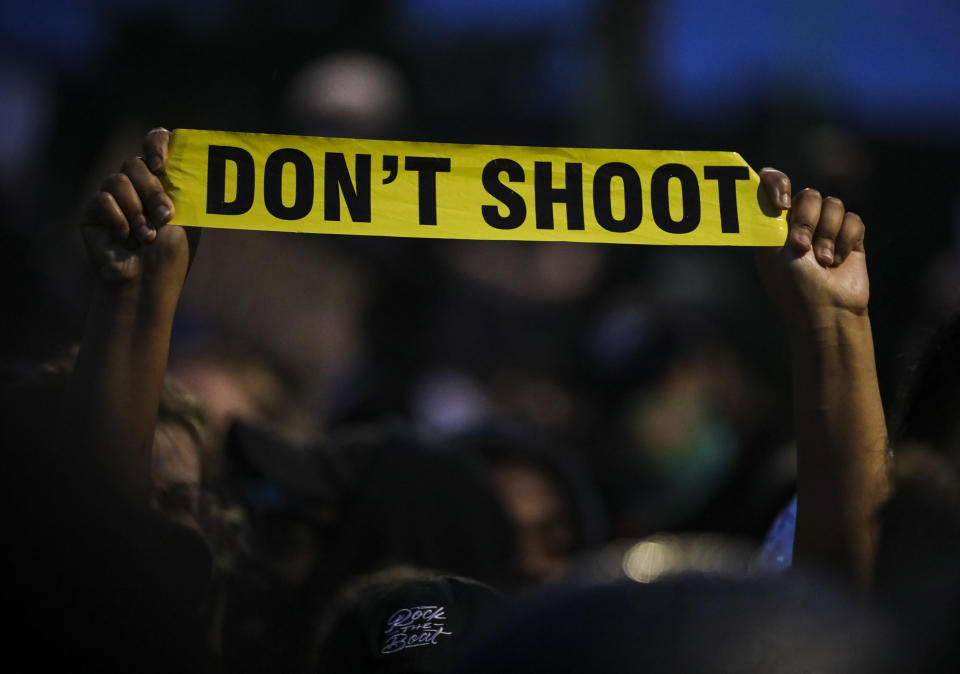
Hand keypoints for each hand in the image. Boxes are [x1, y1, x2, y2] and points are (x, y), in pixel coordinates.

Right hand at [81, 128, 197, 282]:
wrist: (147, 281)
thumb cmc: (172, 254)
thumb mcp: (188, 216)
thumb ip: (184, 184)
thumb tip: (187, 152)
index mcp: (163, 181)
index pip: (156, 142)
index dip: (156, 144)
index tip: (161, 165)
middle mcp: (137, 185)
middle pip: (135, 162)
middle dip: (152, 192)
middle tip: (164, 218)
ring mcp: (113, 196)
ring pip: (117, 179)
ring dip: (136, 212)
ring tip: (145, 237)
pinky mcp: (93, 210)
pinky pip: (101, 199)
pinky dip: (117, 221)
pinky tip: (123, 239)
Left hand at [754, 168, 867, 326]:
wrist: (826, 309)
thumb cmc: (793, 284)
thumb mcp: (770, 249)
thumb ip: (766, 215)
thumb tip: (759, 180)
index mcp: (773, 222)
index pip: (773, 182)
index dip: (778, 183)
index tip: (782, 205)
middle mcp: (798, 221)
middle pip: (809, 195)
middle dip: (808, 222)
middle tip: (802, 249)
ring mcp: (826, 228)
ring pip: (833, 205)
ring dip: (827, 235)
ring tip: (823, 262)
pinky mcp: (849, 236)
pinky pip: (853, 219)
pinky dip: (845, 240)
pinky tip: (838, 261)